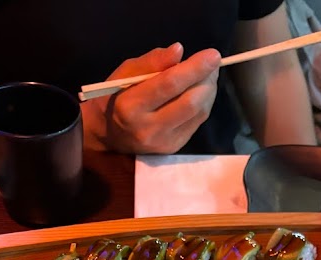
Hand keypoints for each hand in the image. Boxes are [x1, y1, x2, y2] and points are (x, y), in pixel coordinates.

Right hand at [83, 43, 220, 153]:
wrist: (108, 134)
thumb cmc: (115, 96)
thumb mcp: (125, 73)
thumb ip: (151, 62)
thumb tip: (178, 50)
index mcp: (131, 106)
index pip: (169, 84)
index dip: (194, 68)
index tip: (212, 54)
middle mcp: (148, 128)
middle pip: (189, 102)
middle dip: (206, 79)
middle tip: (212, 62)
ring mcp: (163, 141)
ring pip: (198, 113)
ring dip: (209, 90)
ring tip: (208, 74)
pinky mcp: (173, 148)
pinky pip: (197, 122)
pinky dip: (204, 103)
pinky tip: (201, 90)